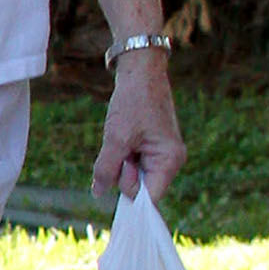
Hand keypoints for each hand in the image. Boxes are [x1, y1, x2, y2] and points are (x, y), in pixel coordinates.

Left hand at [95, 51, 184, 205]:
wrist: (140, 72)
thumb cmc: (133, 102)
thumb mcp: (115, 138)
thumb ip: (107, 168)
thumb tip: (98, 193)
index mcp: (169, 161)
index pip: (149, 197)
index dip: (129, 195)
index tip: (114, 189)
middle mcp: (169, 161)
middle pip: (139, 187)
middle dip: (123, 172)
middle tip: (121, 146)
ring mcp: (161, 155)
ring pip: (133, 175)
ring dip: (121, 162)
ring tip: (123, 137)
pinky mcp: (151, 148)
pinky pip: (132, 162)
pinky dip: (122, 155)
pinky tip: (123, 138)